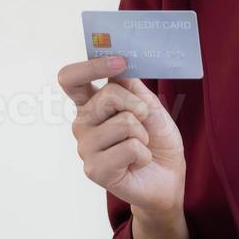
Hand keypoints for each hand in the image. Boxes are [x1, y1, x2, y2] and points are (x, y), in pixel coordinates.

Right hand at [58, 56, 185, 218]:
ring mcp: (85, 147)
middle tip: (145, 120)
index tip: (119, 62)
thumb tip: (119, 65)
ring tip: (140, 146)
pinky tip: (137, 163)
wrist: (168, 176)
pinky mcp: (94, 170)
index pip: (71, 79)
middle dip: (137, 105)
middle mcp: (82, 124)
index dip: (91, 66)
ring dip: (144, 134)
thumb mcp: (151, 106)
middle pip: (106, 96)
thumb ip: (133, 86)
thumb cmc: (157, 140)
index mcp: (91, 104)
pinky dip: (144, 154)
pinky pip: (130, 148)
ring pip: (124, 123)